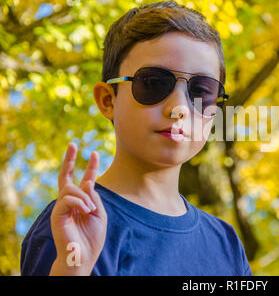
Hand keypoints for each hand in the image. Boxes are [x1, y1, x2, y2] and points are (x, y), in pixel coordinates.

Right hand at [50, 142, 106, 274]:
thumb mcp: (99, 214)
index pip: (84, 179)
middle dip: (70, 159)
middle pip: (66, 176)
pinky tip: (86, 211)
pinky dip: (80, 202)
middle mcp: (69, 202)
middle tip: (73, 144)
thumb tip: (86, 182)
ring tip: (91, 210)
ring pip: (71, 188)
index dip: (90, 166)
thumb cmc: (92, 238)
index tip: (94, 152)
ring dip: (85, 197)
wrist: (83, 256)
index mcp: (82, 201)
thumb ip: (94, 197)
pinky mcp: (56, 214)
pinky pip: (68, 198)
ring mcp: (61, 207)